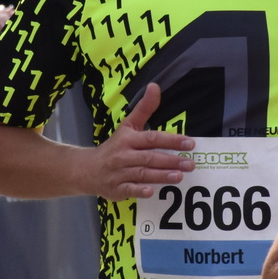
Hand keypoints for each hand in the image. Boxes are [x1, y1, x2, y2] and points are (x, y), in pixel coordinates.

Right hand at [87, 82, 194, 199]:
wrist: (87, 169)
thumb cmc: (114, 147)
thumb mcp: (127, 126)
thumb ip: (144, 108)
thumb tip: (155, 86)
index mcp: (127, 139)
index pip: (151, 138)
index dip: (171, 140)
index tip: (190, 143)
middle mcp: (123, 155)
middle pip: (149, 157)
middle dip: (171, 161)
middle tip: (190, 164)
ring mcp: (119, 173)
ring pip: (141, 174)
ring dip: (160, 176)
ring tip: (179, 176)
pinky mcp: (116, 189)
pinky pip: (128, 190)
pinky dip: (139, 190)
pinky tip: (151, 191)